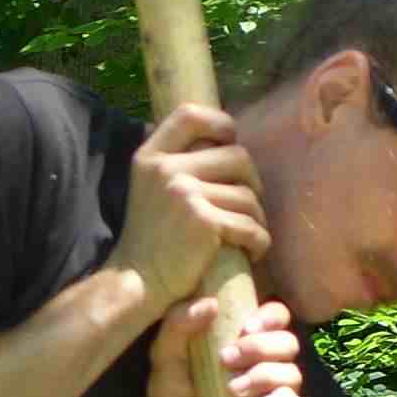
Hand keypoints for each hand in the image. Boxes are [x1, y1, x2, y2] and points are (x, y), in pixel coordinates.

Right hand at [119, 103, 273, 309]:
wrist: (138, 281)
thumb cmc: (151, 237)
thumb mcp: (149, 186)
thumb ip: (175, 161)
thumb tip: (219, 140)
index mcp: (151, 156)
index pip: (190, 114)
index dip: (220, 123)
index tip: (231, 142)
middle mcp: (166, 169)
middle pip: (237, 156)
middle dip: (252, 182)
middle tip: (247, 205)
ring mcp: (185, 194)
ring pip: (249, 196)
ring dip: (256, 219)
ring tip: (248, 234)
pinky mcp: (204, 222)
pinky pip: (250, 225)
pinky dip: (259, 241)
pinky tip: (253, 251)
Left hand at [139, 295, 304, 396]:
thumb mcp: (164, 366)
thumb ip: (177, 327)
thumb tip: (211, 302)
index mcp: (237, 351)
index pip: (271, 321)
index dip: (269, 316)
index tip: (246, 327)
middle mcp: (259, 372)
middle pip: (288, 342)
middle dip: (263, 345)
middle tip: (228, 359)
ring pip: (294, 372)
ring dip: (267, 374)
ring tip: (234, 391)